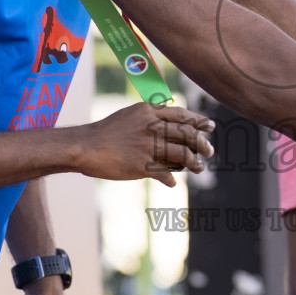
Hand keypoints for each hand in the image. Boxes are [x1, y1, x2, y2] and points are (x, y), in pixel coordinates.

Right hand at [72, 101, 215, 186]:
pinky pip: (165, 174)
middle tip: (210, 151)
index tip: (210, 126)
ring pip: (182, 155)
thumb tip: (170, 125)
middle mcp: (151, 127)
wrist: (85, 146)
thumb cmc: (106, 132)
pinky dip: (171, 179)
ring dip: (194, 163)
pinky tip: (172, 183)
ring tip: (199, 168)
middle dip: (202, 144)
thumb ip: (150, 118)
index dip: (198, 121)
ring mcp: (147, 146)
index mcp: (148, 112)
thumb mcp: (129, 116)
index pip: (181, 115)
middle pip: (187, 134)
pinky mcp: (142, 165)